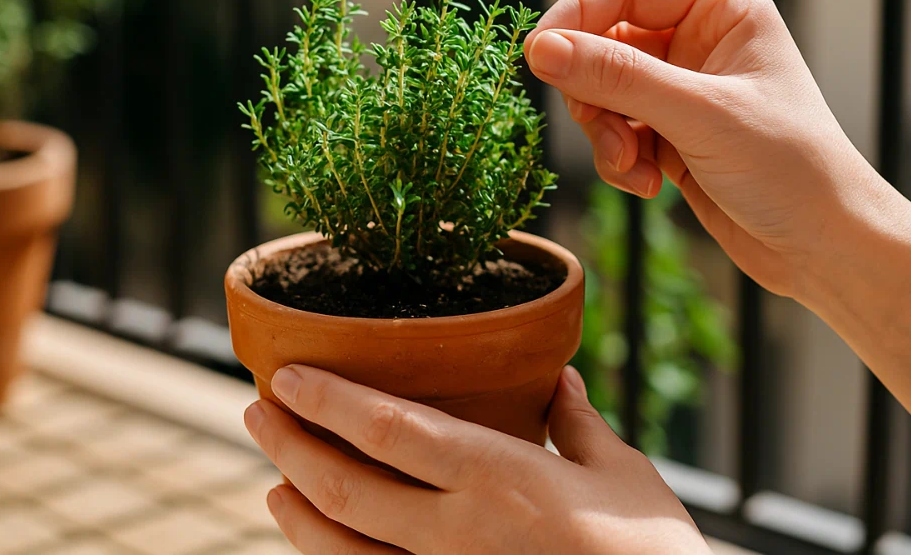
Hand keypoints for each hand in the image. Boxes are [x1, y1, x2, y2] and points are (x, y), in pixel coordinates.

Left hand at [244, 364, 712, 553]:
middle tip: (258, 411)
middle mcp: (456, 532)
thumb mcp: (625, 476)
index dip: (328, 399)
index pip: (388, 429)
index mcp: (498, 478)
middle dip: (290, 444)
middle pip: (345, 486)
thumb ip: (582, 426)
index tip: (287, 373)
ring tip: (274, 480)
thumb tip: (561, 382)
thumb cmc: (653, 553)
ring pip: (342, 549)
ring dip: (297, 510)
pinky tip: (321, 545)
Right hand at [524, 0, 894, 299]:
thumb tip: (541, 49)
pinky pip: (617, 136)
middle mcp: (701, 45)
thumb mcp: (699, 116)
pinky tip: (651, 187)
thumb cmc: (791, 169)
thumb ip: (617, 78)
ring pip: (604, 95)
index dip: (577, 16)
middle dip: (594, 93)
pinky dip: (620, 162)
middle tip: (598, 127)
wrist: (826, 248)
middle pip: (605, 43)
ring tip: (635, 169)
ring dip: (606, 135)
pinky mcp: (673, 139)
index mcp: (723, 12)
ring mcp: (684, 94)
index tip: (539, 55)